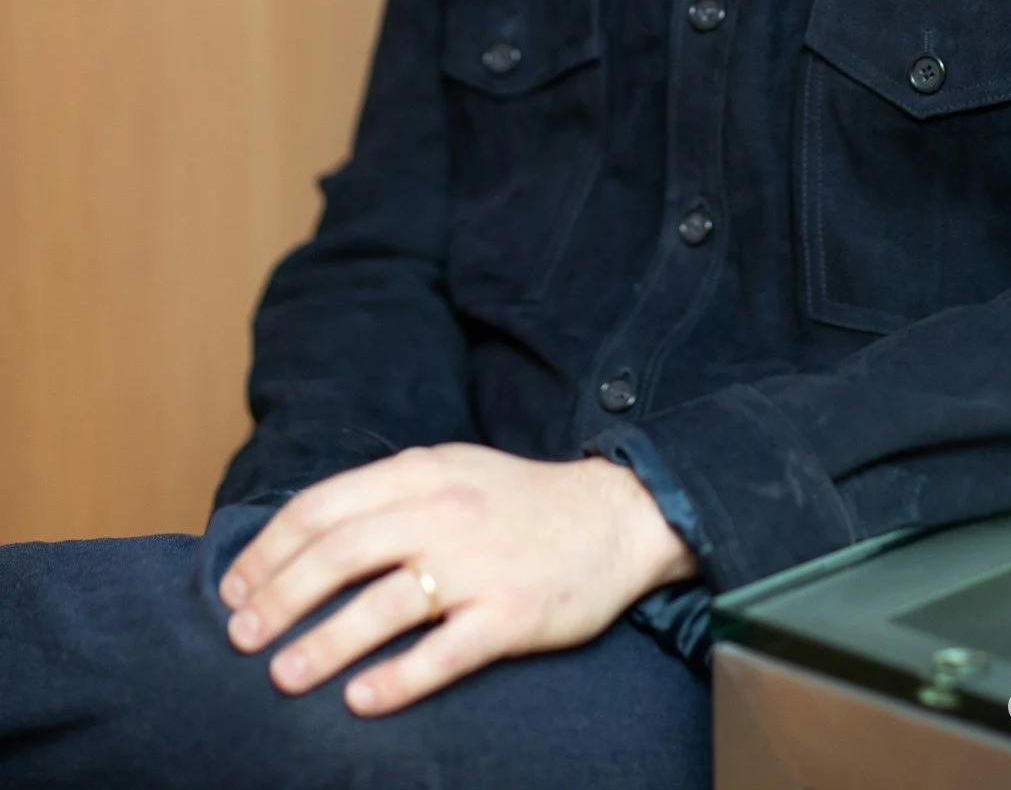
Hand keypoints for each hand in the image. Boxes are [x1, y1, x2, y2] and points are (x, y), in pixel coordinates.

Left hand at [218, 445, 696, 714]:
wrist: (614, 516)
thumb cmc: (518, 502)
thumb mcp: (450, 471)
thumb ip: (387, 494)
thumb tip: (306, 535)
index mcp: (421, 473)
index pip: (322, 506)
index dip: (269, 550)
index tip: (233, 588)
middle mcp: (443, 512)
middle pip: (339, 554)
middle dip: (279, 598)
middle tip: (241, 638)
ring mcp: (477, 565)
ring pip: (382, 606)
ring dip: (323, 644)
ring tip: (283, 676)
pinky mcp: (510, 614)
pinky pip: (442, 653)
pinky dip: (395, 680)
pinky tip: (360, 702)